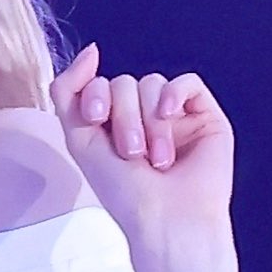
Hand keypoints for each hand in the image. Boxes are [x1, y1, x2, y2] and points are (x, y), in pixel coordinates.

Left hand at [50, 45, 237, 266]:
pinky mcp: (204, 116)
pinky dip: (174, 94)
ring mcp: (174, 116)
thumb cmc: (126, 194)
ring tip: (156, 158)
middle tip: (131, 154)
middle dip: (123, 117)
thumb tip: (92, 50)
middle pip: (125, 83)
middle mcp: (143, 118)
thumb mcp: (79, 141)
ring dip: (149, 122)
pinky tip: (169, 115)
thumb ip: (67, 93)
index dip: (93, 94)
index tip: (95, 119)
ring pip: (152, 84)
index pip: (99, 85)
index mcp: (112, 126)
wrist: (166, 220)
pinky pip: (187, 82)